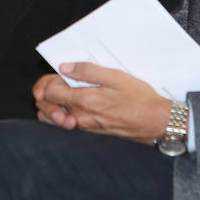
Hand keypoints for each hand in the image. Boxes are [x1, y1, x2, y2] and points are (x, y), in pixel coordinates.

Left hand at [32, 63, 170, 143]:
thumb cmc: (139, 99)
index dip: (46, 81)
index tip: (56, 75)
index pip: (48, 92)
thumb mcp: (115, 77)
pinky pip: (66, 126)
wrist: (156, 122)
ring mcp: (84, 127)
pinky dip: (62, 115)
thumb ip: (87, 71)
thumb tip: (65, 67)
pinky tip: (73, 105)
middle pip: (45, 107)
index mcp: (83, 100)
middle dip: (44, 94)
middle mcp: (80, 116)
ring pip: (52, 120)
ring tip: (62, 95)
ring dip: (51, 107)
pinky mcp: (90, 132)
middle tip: (56, 83)